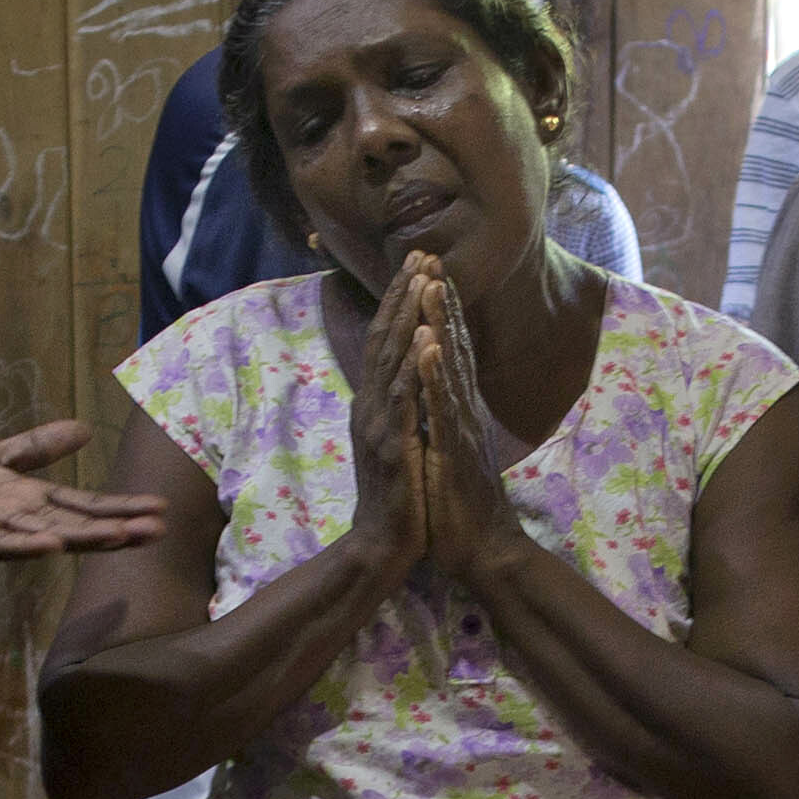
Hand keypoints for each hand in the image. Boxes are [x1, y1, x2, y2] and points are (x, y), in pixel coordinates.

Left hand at [0, 422, 168, 564]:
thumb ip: (39, 448)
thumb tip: (85, 430)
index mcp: (29, 502)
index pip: (84, 505)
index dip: (120, 508)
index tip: (159, 511)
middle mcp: (19, 520)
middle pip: (75, 524)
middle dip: (116, 527)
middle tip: (159, 531)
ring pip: (46, 535)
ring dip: (82, 538)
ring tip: (119, 537)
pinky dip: (24, 546)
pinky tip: (51, 547)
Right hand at [342, 265, 431, 567]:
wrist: (385, 546)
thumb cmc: (397, 495)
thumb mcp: (397, 441)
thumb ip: (398, 407)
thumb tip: (405, 375)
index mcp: (376, 404)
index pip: (387, 341)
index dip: (400, 301)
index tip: (417, 263)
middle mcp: (372, 407)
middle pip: (386, 339)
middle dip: (403, 294)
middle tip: (420, 253)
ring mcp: (380, 426)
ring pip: (392, 360)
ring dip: (407, 317)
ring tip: (421, 279)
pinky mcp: (394, 448)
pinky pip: (405, 400)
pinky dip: (414, 366)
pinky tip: (425, 338)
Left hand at [406, 258, 520, 587]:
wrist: (483, 551)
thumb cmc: (463, 504)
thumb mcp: (451, 451)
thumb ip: (448, 419)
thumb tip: (438, 392)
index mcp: (460, 411)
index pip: (451, 353)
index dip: (441, 313)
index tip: (429, 273)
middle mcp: (465, 412)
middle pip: (454, 349)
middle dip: (441, 303)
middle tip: (431, 259)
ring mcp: (462, 430)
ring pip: (451, 370)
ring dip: (441, 327)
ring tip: (431, 287)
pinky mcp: (455, 453)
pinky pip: (443, 409)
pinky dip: (436, 377)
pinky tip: (430, 349)